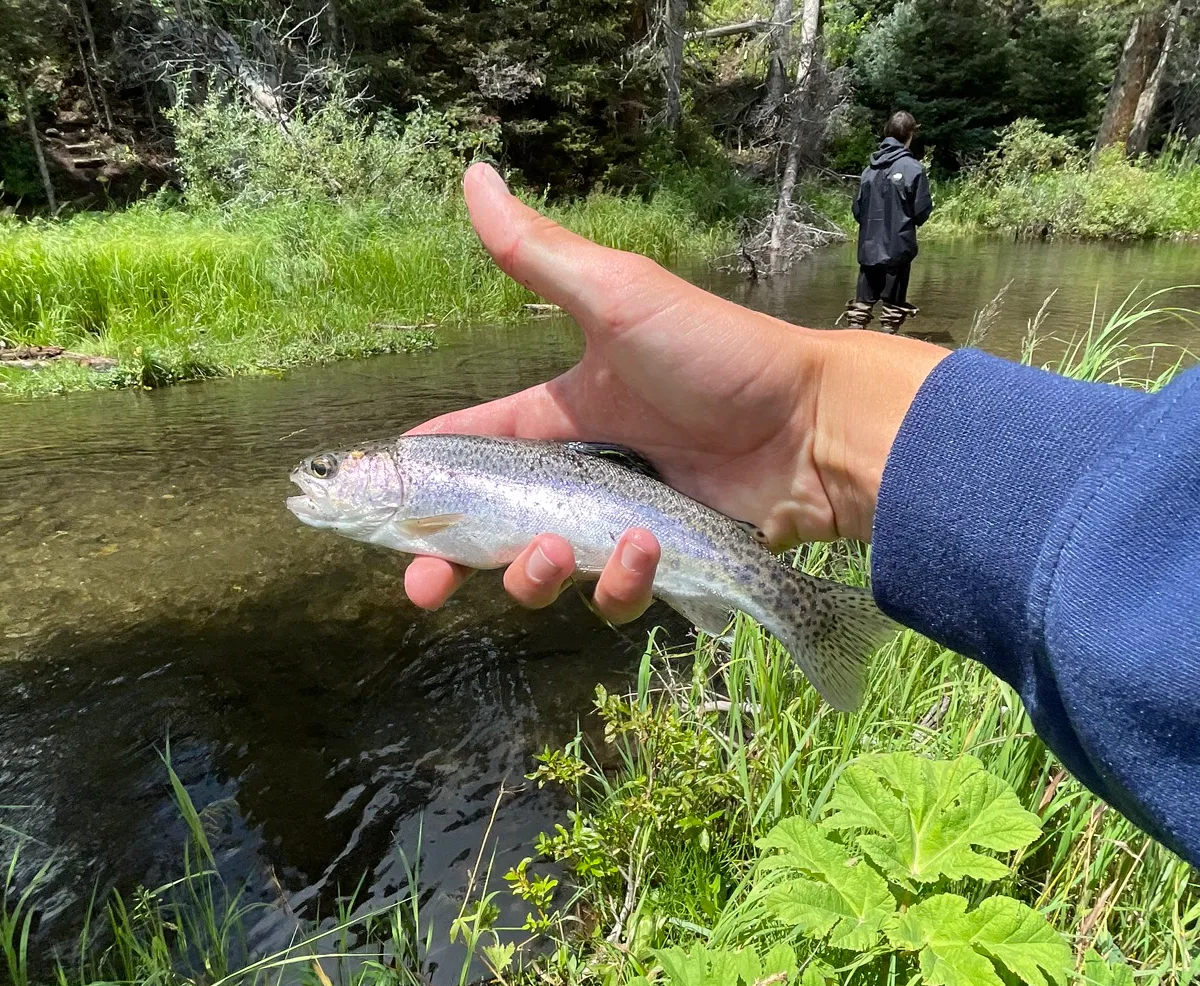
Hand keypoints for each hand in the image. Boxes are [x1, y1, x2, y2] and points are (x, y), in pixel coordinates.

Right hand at [403, 163, 947, 617]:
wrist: (812, 423)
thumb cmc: (716, 355)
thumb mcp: (619, 298)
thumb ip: (539, 257)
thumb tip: (472, 174)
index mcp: (560, 413)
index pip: (474, 449)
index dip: (427, 482)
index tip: (387, 516)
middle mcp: (583, 474)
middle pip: (494, 531)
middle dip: (451, 563)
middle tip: (424, 589)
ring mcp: (621, 524)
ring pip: (548, 573)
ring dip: (537, 573)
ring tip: (557, 553)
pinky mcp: (663, 564)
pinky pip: (618, 596)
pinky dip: (622, 582)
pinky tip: (645, 550)